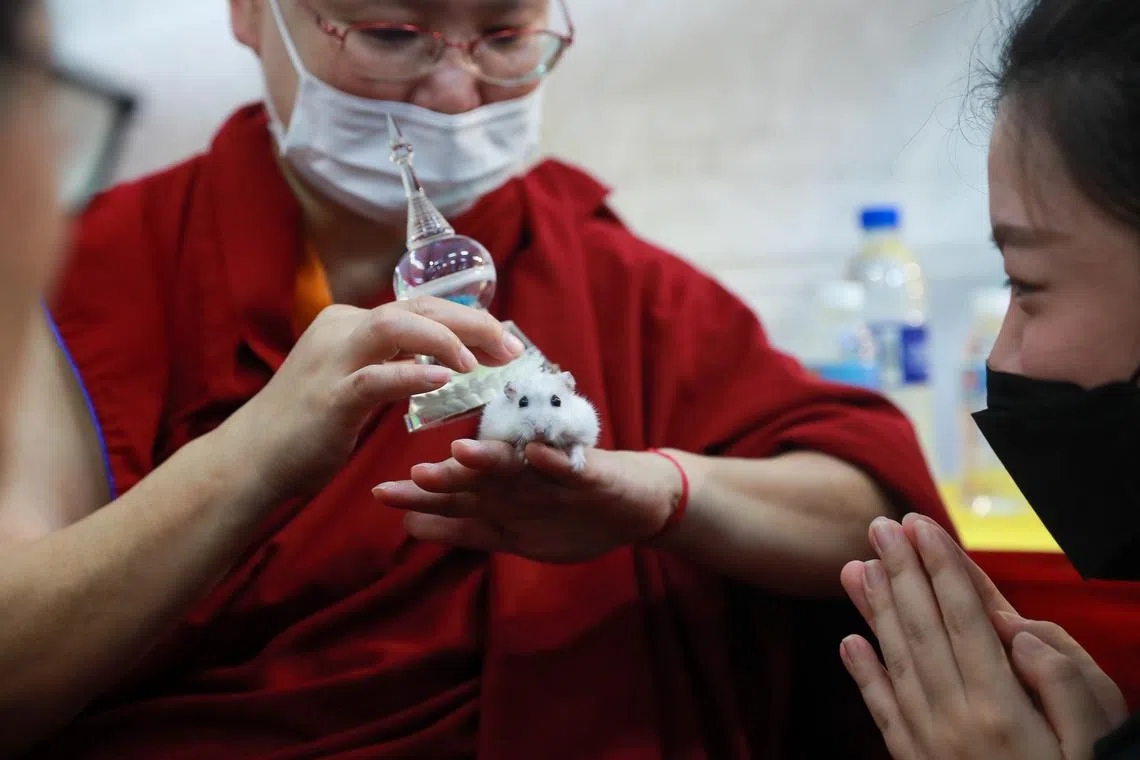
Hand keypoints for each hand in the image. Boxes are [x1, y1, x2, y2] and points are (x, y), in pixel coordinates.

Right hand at [224, 297, 524, 500]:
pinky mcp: (329, 397)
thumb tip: (447, 363)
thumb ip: (394, 365)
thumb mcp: (356, 383)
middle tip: (512, 350)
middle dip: (473, 323)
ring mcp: (333, 361)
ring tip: (483, 364)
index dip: (468, 320)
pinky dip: (414, 375)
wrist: (250, 460)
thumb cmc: (308, 427)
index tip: (504, 344)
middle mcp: (342, 329)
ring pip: (396, 326)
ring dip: (448, 339)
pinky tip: (447, 380)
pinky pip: (377, 377)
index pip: (420, 307)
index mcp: (350, 323)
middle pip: (418, 307)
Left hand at [372, 441, 683, 563]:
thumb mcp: (514, 532)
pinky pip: (570, 468)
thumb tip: (411, 526)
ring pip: (519, 467)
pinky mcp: (588, 474)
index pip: (454, 497)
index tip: (380, 494)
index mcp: (500, 494)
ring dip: (492, 460)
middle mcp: (520, 481)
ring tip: (462, 454)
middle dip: (447, 479)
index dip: (420, 497)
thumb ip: (466, 529)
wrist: (635, 504)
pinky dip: (553, 461)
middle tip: (412, 477)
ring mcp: (553, 477)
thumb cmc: (568, 512)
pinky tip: (536, 454)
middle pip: (478, 479)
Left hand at [838, 514, 1122, 759]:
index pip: (963, 618)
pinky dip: (864, 676)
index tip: (919, 525)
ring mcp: (930, 743)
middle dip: (901, 572)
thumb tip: (1017, 632)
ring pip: (896, 661)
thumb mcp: (1097, 742)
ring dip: (874, 610)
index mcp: (1000, 705)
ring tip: (857, 567)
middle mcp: (955, 718)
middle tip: (879, 525)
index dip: (940, 568)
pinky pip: (883, 714)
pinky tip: (848, 643)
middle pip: (922, 628)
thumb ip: (1062, 684)